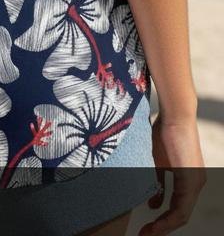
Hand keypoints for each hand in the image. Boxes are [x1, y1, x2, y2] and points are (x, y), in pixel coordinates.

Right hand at [139, 113, 205, 235]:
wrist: (174, 114)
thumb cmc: (162, 131)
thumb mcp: (156, 160)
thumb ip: (156, 179)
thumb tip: (152, 200)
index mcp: (187, 179)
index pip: (176, 208)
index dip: (161, 220)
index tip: (145, 227)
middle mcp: (195, 184)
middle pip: (179, 215)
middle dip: (161, 228)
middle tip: (144, 235)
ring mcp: (195, 183)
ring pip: (181, 214)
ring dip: (163, 227)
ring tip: (147, 233)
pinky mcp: (191, 180)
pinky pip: (181, 207)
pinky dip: (168, 218)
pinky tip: (155, 222)